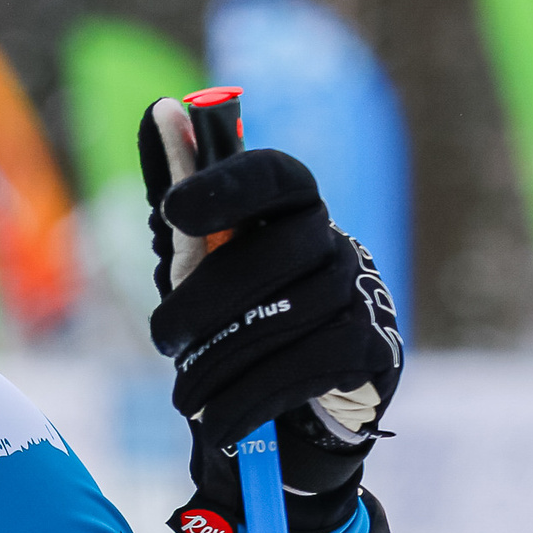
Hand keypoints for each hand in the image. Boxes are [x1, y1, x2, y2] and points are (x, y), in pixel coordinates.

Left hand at [137, 98, 401, 532]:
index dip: (225, 183)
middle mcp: (334, 242)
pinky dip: (252, 397)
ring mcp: (360, 294)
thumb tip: (160, 112)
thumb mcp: (195, 265)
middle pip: (272, 253)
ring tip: (185, 395)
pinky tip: (220, 421)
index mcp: (290, 211)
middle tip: (162, 340)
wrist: (284, 421)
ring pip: (286, 315)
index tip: (171, 211)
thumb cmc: (233, 325)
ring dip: (221, 362)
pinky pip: (308, 365)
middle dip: (205, 300)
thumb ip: (179, 193)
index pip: (275, 175)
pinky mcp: (373, 349)